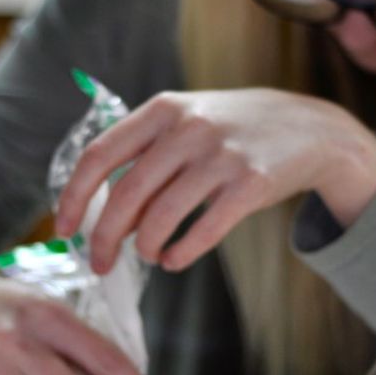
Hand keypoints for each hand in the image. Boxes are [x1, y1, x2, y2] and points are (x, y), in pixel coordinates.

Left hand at [54, 89, 375, 273]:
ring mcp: (222, 155)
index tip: (63, 229)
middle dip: (104, 237)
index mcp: (162, 110)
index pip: (99, 155)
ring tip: (148, 256)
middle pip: (126, 194)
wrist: (312, 128)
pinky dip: (181, 253)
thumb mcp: (187, 122)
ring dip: (145, 247)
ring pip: (161, 216)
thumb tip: (102, 215)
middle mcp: (189, 127)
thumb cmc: (234, 132)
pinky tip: (174, 260)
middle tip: (99, 264)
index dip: (75, 197)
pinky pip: (204, 230)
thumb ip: (145, 156)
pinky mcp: (252, 183)